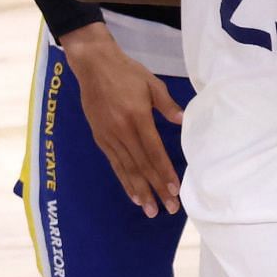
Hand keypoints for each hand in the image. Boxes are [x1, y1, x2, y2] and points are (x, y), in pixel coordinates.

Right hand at [59, 23, 184, 217]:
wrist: (93, 65)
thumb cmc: (127, 73)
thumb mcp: (152, 84)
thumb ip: (167, 105)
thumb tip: (183, 121)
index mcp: (136, 118)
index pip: (154, 152)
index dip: (164, 173)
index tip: (175, 190)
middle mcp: (121, 132)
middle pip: (141, 166)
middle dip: (155, 190)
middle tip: (169, 209)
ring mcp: (108, 137)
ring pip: (126, 170)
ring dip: (139, 191)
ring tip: (151, 210)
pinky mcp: (100, 138)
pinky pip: (115, 164)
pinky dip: (124, 180)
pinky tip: (133, 194)